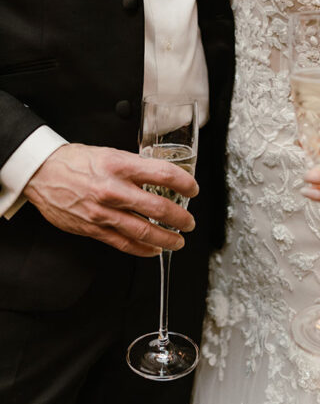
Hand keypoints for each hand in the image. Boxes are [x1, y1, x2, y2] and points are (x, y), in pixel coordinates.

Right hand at [24, 144, 197, 256]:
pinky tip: (153, 249)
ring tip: (178, 240)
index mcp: (120, 166)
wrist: (42, 173)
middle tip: (189, 222)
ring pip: (143, 231)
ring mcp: (103, 212)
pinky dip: (143, 249)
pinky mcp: (93, 229)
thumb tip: (161, 176)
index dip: (184, 183)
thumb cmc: (76, 161)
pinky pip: (124, 243)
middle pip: (158, 207)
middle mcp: (113, 190)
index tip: (192, 189)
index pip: (163, 174)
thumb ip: (136, 167)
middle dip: (180, 218)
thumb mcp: (110, 154)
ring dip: (166, 238)